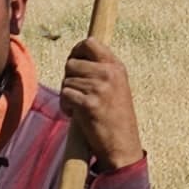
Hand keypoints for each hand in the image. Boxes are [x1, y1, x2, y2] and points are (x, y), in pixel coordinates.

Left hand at [59, 36, 143, 171]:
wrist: (122, 146)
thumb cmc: (115, 118)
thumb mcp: (116, 87)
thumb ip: (100, 70)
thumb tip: (74, 58)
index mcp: (116, 67)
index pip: (89, 43)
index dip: (75, 51)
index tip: (73, 64)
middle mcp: (109, 74)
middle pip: (71, 63)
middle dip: (68, 78)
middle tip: (77, 94)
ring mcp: (100, 88)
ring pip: (66, 81)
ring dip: (67, 95)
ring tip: (79, 107)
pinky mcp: (90, 104)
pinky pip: (65, 95)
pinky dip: (66, 107)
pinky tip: (76, 115)